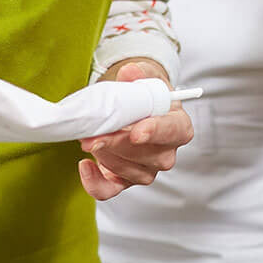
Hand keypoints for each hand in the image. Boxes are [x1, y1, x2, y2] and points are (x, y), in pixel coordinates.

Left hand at [77, 59, 193, 200]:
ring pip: (128, 171)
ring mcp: (147, 169)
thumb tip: (130, 71)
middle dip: (118, 144)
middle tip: (94, 135)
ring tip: (89, 139)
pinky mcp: (125, 181)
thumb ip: (139, 74)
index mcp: (178, 125)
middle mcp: (167, 152)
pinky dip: (95, 183)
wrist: (134, 112)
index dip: (156, 132)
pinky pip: (111, 191)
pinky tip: (85, 165)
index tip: (137, 132)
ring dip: (105, 156)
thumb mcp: (145, 80)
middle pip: (149, 156)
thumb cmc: (144, 98)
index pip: (173, 131)